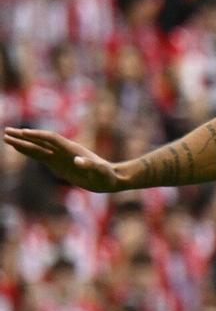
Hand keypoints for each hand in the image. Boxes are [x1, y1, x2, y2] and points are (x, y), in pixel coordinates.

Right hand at [4, 128, 124, 192]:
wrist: (111, 179)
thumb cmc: (107, 176)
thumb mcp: (100, 172)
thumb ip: (90, 166)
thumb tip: (78, 161)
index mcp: (72, 150)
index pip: (51, 139)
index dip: (38, 135)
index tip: (23, 133)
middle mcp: (64, 151)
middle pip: (40, 141)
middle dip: (24, 137)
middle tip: (6, 131)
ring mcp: (60, 157)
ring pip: (38, 148)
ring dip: (23, 143)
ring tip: (6, 138)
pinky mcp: (58, 165)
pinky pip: (41, 156)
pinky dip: (29, 152)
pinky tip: (19, 149)